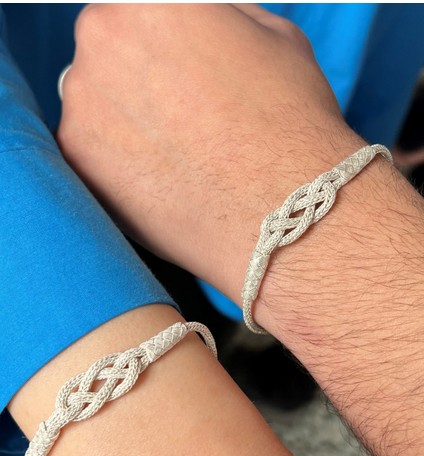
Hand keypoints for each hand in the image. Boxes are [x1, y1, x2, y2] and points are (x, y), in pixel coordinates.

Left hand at [58, 3, 349, 306]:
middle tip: (183, 112)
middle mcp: (101, 38)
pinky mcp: (76, 161)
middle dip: (140, 73)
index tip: (180, 67)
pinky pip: (90, 149)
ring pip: (96, 100)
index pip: (139, 9)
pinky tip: (161, 177)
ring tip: (177, 151)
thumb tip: (200, 22)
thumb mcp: (272, 37)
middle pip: (110, 47)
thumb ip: (220, 19)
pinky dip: (116, 161)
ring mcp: (81, 103)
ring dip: (125, 117)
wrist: (280, 214)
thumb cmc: (289, 125)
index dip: (164, 41)